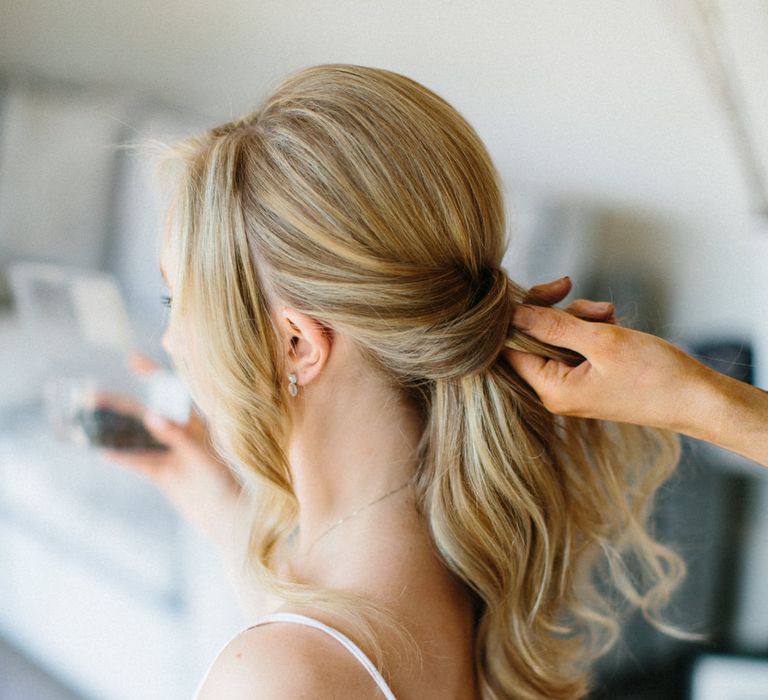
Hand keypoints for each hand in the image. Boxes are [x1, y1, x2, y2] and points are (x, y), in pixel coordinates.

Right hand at [98, 351, 241, 545]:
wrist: (233, 520)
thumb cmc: (231, 483)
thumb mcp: (205, 457)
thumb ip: (180, 437)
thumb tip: (151, 416)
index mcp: (201, 423)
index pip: (174, 392)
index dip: (154, 375)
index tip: (132, 359)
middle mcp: (185, 435)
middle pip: (148, 412)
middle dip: (122, 402)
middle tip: (93, 392)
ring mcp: (174, 455)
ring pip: (139, 436)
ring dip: (116, 428)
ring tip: (90, 415)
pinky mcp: (166, 476)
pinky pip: (139, 462)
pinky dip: (121, 456)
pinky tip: (101, 449)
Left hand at [505, 278, 711, 433]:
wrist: (698, 399)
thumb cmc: (655, 376)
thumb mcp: (602, 342)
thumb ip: (553, 326)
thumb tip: (513, 314)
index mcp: (551, 389)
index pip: (509, 348)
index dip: (518, 316)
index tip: (543, 292)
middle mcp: (554, 392)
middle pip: (531, 339)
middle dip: (554, 311)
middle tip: (570, 289)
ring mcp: (571, 386)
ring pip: (555, 338)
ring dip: (577, 317)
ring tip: (607, 313)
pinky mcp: (587, 378)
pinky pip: (575, 346)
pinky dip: (590, 329)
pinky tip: (611, 322)